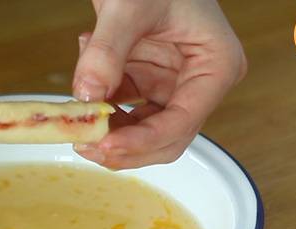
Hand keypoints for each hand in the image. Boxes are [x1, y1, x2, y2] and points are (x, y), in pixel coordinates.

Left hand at [72, 0, 245, 167]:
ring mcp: (174, 86)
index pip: (183, 121)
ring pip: (145, 132)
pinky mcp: (150, 83)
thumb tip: (86, 95)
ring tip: (78, 116)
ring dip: (110, 133)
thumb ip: (107, 50)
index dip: (144, 141)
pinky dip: (102, 109)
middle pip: (167, 138)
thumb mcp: (130, 5)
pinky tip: (87, 80)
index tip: (107, 145)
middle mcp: (199, 83)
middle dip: (126, 147)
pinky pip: (126, 113)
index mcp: (216, 66)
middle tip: (86, 144)